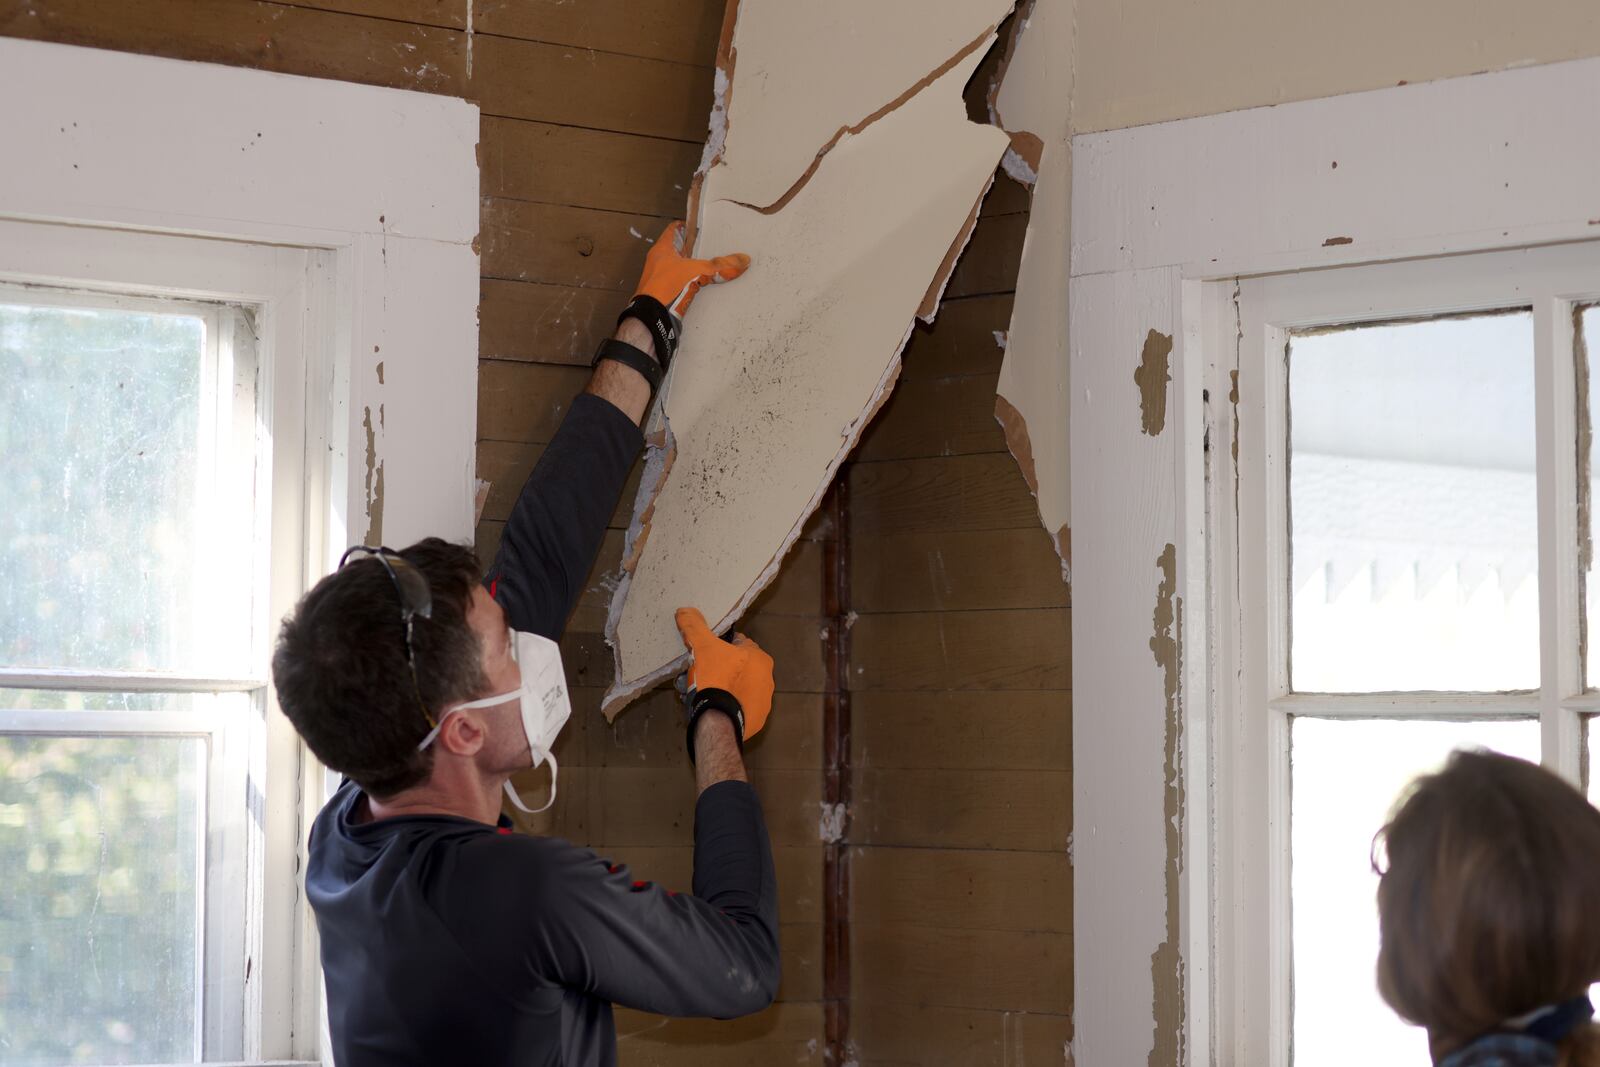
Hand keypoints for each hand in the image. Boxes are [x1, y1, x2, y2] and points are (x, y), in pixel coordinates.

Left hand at [635, 222, 749, 321]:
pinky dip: (687, 281)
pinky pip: (676, 281)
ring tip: (706, 266)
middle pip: (676, 248)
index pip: (673, 229)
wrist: (652, 314)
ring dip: (689, 266)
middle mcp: (657, 260)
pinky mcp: (660, 290)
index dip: (686, 226)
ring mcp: (657, 276)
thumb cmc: (667, 285)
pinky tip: (698, 284)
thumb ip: (720, 265)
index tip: (700, 228)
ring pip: (676, 265)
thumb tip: (744, 259)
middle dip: (691, 248)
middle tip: (707, 247)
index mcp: (662, 248)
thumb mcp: (697, 270)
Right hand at [674, 607, 773, 740]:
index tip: (705, 654)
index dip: (719, 647)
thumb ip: (694, 627)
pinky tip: (714, 707)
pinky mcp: (757, 720)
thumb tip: (685, 610)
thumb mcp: (702, 647)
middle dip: (720, 669)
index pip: (738, 644)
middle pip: (738, 667)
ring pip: (739, 688)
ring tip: (705, 692)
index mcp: (760, 658)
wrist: (718, 720)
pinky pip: (740, 708)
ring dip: (725, 688)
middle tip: (701, 675)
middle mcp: (767, 679)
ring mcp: (764, 702)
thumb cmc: (715, 679)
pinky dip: (729, 706)